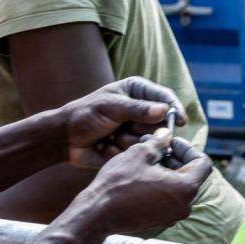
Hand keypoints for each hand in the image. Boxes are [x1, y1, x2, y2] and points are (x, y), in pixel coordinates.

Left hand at [60, 77, 184, 168]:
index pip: (165, 97)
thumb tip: (164, 110)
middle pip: (161, 123)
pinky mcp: (131, 147)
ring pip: (150, 140)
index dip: (175, 109)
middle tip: (121, 129)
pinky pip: (139, 153)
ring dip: (128, 141)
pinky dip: (122, 151)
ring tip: (110, 137)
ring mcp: (136, 129)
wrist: (65, 139)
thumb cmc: (85, 115)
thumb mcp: (111, 107)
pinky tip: (106, 146)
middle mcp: (141, 110)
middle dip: (142, 130)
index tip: (179, 121)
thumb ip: (138, 109)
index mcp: (138, 91)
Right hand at [72, 133, 211, 237]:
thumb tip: (166, 135)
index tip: (170, 142)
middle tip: (157, 147)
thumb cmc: (118, 184)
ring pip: (178, 186)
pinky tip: (141, 176)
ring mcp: (172, 216)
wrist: (97, 215)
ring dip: (167, 171)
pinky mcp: (159, 221)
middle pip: (191, 175)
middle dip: (176, 158)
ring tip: (147, 160)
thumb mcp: (140, 154)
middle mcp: (184, 206)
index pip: (202, 163)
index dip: (187, 148)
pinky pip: (168, 198)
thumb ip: (159, 143)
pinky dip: (160, 185)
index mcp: (185, 188)